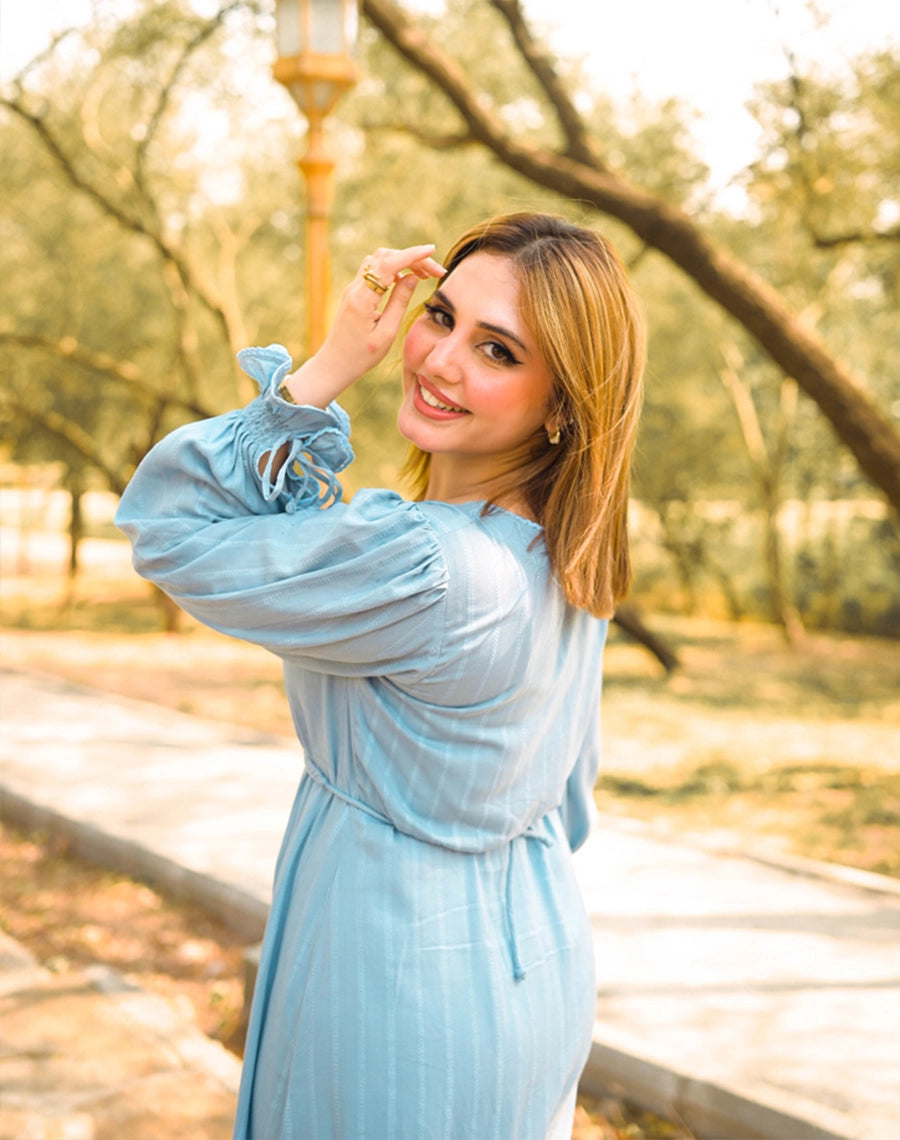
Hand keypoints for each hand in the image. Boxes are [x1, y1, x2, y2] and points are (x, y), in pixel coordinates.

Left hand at [282, 244, 445, 407]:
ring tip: (424, 274)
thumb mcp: (387, 333)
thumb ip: (399, 302)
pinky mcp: (355, 292)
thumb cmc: (361, 356)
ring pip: (379, 260)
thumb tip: (412, 277)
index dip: (412, 255)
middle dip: (412, 258)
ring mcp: (353, 288)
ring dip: (402, 261)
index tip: (431, 250)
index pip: (388, 265)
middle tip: (435, 272)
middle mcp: (355, 288)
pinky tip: (406, 279)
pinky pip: (374, 271)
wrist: (335, 364)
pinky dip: (393, 268)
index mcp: (362, 299)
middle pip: (385, 257)